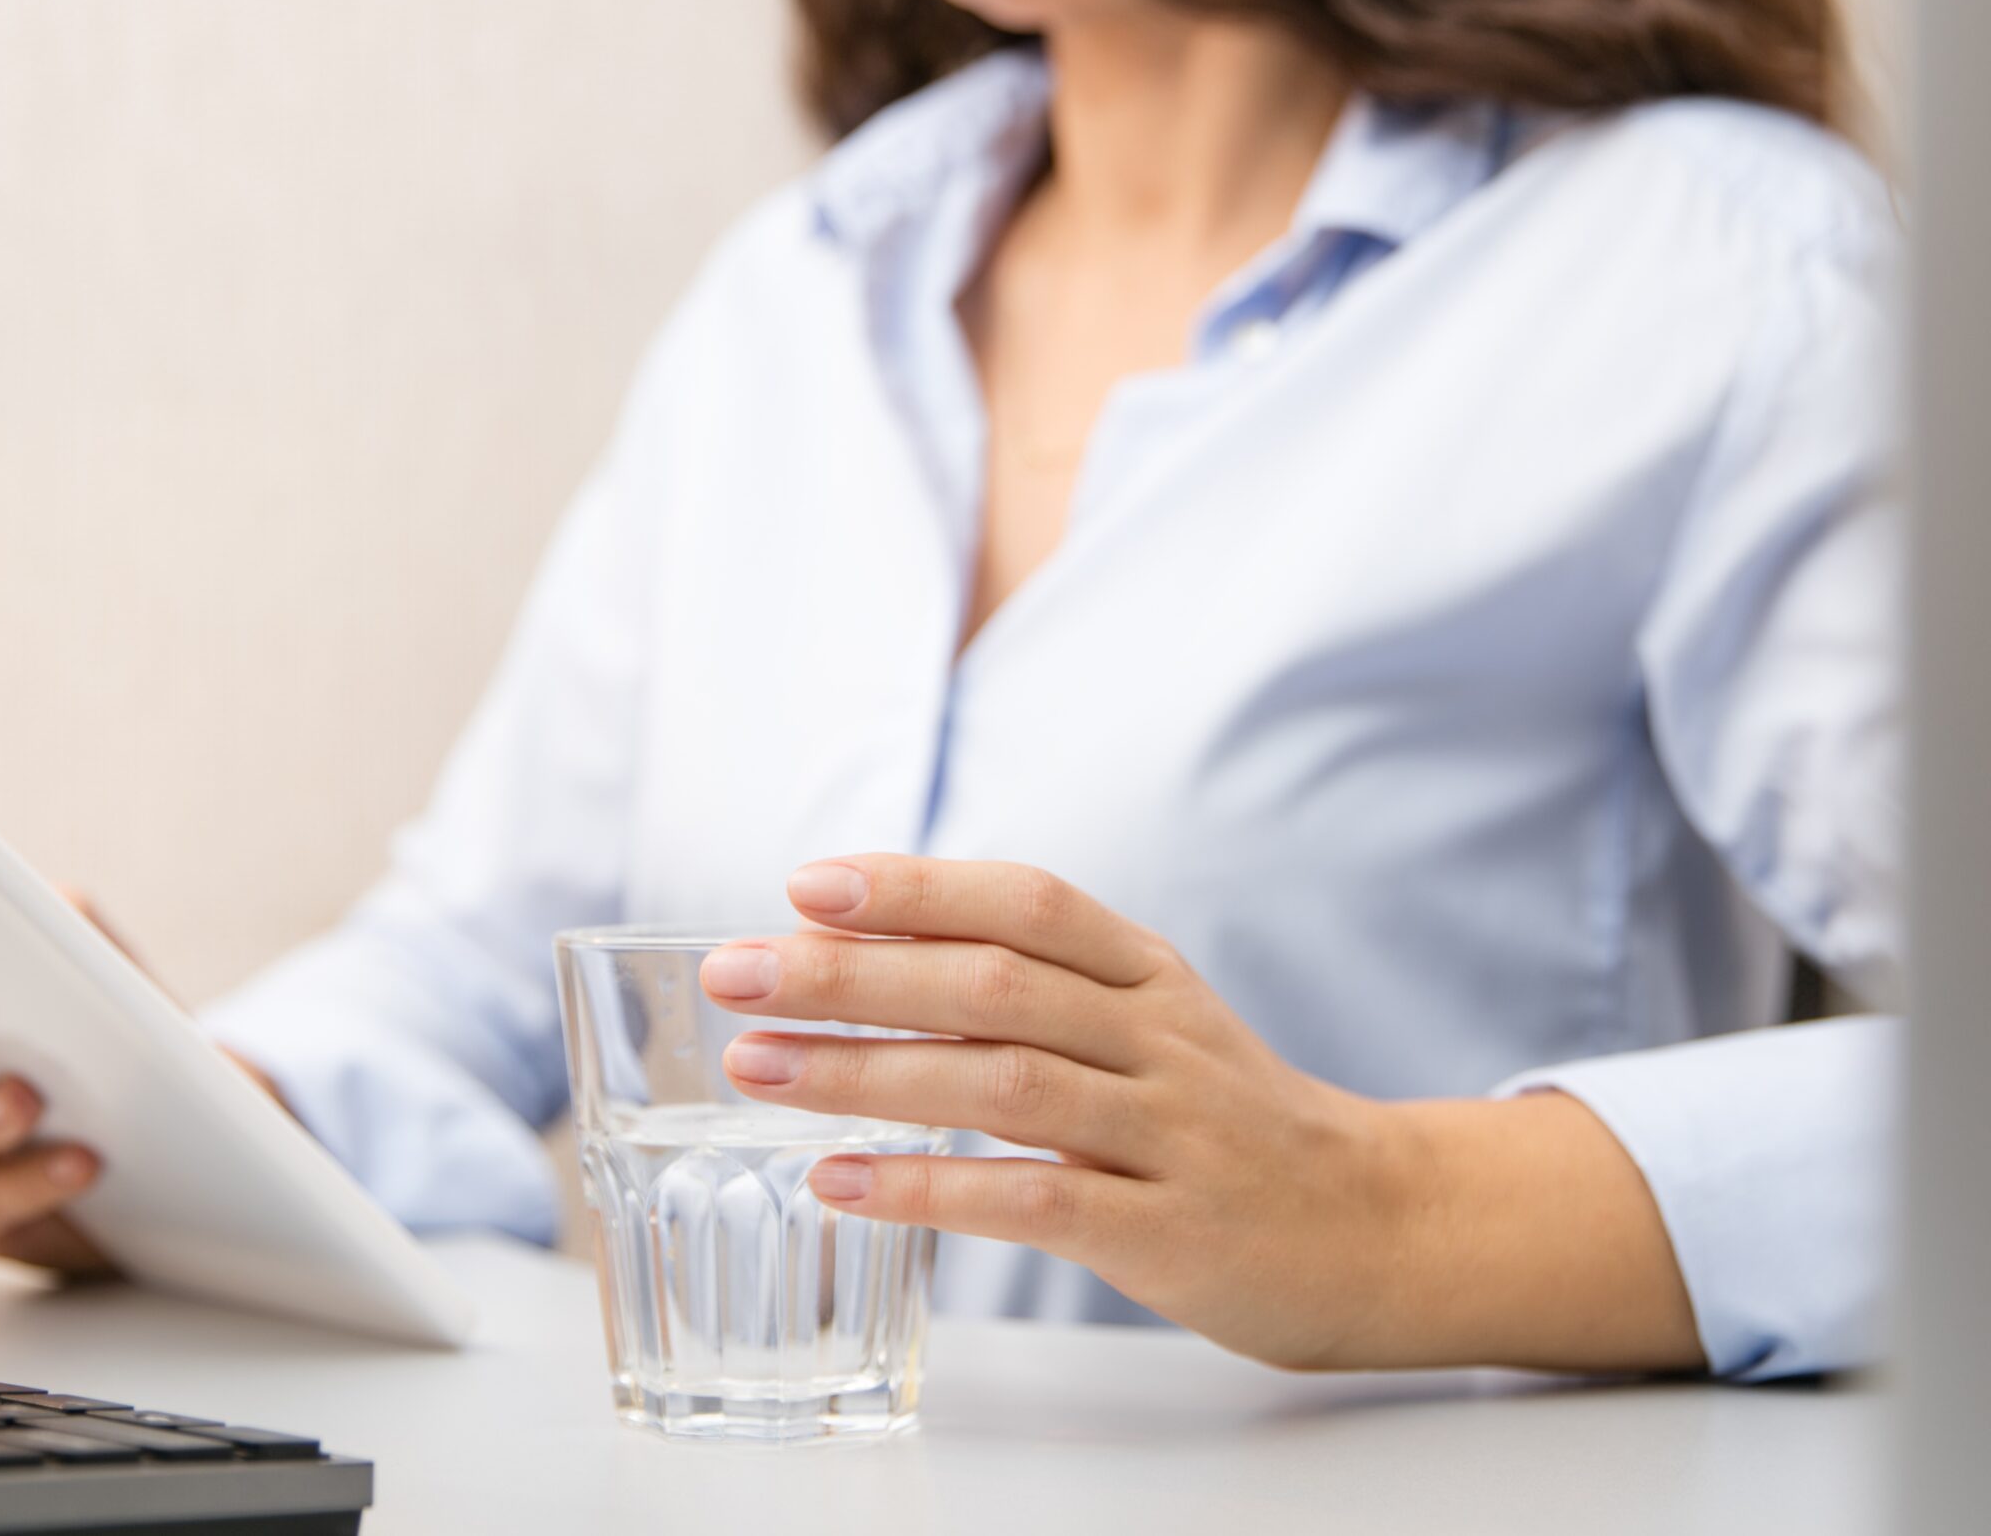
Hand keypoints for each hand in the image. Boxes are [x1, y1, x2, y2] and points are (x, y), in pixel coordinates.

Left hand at [700, 854, 1702, 1372]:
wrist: (1379, 1228)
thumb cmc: (1225, 1119)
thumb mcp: (1149, 1022)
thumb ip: (1032, 985)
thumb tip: (858, 950)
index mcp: (1148, 972)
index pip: (1025, 902)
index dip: (914, 887)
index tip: (806, 885)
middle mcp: (1158, 1036)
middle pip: (990, 983)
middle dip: (850, 975)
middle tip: (735, 975)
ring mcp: (1168, 1132)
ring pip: (1002, 1081)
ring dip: (865, 1071)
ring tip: (756, 1068)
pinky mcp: (1166, 1229)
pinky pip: (1032, 1198)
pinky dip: (927, 1186)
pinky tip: (838, 1178)